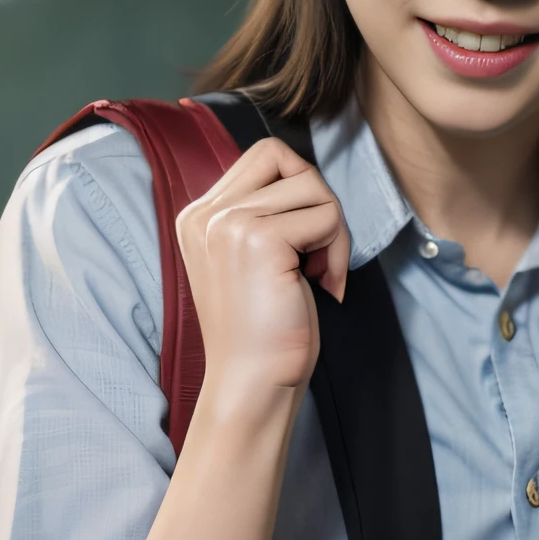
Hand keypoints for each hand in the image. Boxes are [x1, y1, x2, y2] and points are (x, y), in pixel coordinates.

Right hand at [175, 135, 350, 396]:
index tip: (302, 242)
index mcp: (199, 215)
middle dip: (319, 205)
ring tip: (319, 275)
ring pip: (313, 187)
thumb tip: (307, 177)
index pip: (266, 155)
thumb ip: (264, 214)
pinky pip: (327, 216)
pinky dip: (339, 251)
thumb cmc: (262, 330)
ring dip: (333, 232)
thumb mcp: (251, 258)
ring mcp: (229, 224)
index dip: (299, 190)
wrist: (250, 384)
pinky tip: (324, 285)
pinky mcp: (258, 239)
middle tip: (319, 256)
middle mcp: (206, 213)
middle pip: (289, 161)